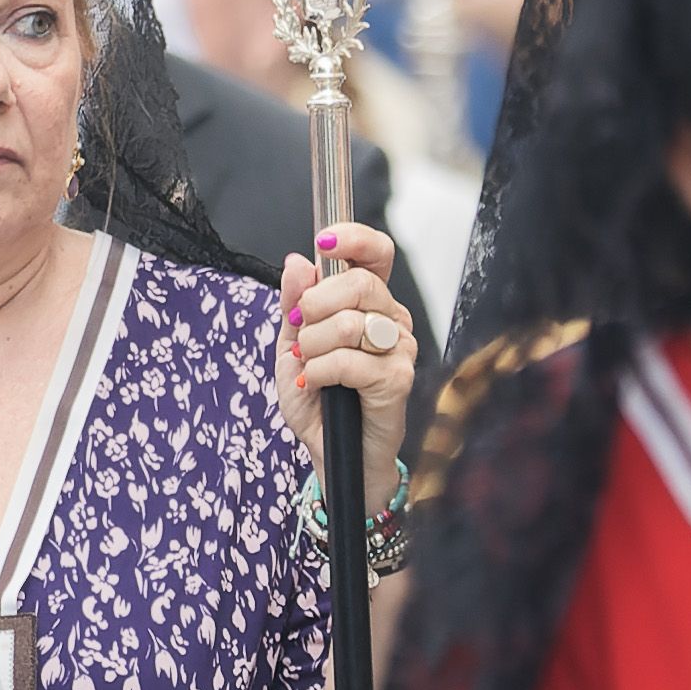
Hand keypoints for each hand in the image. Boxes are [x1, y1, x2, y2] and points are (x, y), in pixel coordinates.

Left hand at [273, 223, 415, 501]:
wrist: (329, 450)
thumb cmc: (317, 397)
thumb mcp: (291, 344)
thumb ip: (294, 304)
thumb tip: (298, 262)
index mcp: (370, 303)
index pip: (377, 254)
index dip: (354, 239)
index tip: (324, 243)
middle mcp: (391, 319)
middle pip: (358, 283)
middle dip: (314, 306)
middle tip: (300, 332)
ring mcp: (399, 349)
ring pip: (350, 323)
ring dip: (312, 345)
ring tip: (306, 365)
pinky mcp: (398, 379)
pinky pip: (350, 361)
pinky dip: (319, 371)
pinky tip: (314, 383)